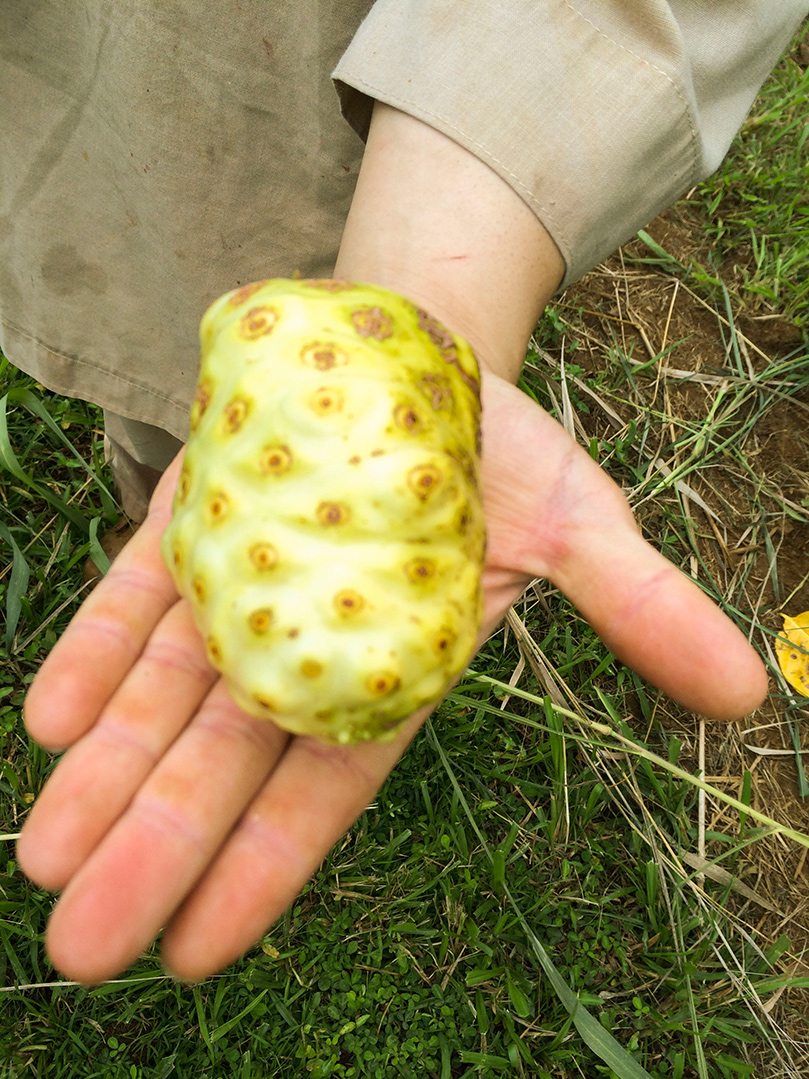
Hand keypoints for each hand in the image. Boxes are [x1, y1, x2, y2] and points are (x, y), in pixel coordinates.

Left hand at [17, 367, 765, 984]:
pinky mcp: (190, 522)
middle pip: (221, 762)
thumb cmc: (504, 451)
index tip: (195, 950)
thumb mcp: (580, 525)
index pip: (324, 786)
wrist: (422, 352)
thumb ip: (640, 609)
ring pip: (161, 696)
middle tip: (84, 945)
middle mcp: (300, 641)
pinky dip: (94, 651)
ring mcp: (235, 584)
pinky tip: (50, 717)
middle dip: (154, 848)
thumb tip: (749, 691)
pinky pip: (134, 596)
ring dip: (104, 771)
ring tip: (43, 860)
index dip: (266, 866)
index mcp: (390, 663)